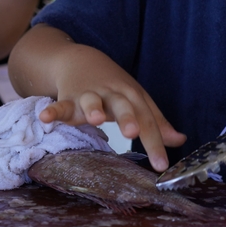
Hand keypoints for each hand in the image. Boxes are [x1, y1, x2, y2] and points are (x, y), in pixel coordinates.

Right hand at [36, 45, 185, 171]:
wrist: (80, 60)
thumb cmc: (113, 86)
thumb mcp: (137, 100)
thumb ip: (156, 122)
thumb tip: (180, 140)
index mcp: (132, 97)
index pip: (147, 120)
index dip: (155, 142)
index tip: (162, 166)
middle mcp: (111, 94)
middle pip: (122, 105)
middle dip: (127, 117)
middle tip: (132, 133)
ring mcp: (88, 95)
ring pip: (91, 101)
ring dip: (93, 108)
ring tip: (96, 119)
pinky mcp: (67, 98)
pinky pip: (59, 105)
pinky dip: (52, 111)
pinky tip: (45, 119)